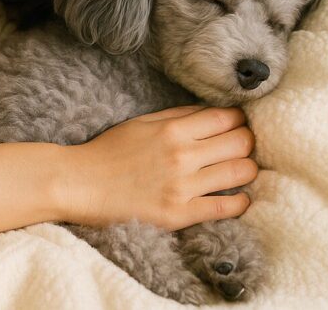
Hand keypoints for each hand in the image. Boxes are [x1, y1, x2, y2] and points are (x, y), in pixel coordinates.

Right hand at [61, 105, 256, 230]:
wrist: (79, 184)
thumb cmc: (107, 151)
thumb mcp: (140, 123)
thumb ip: (176, 116)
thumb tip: (210, 112)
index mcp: (171, 130)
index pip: (226, 119)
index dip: (239, 120)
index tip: (238, 124)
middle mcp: (182, 156)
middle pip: (240, 143)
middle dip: (247, 142)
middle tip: (242, 146)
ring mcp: (182, 187)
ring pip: (241, 173)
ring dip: (247, 169)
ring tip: (241, 170)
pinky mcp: (179, 214)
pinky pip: (226, 207)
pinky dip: (240, 202)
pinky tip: (239, 198)